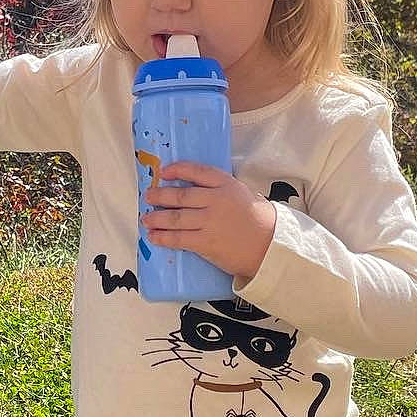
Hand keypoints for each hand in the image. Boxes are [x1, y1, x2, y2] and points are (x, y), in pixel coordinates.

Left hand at [144, 161, 275, 281]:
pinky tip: (154, 236)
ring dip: (157, 217)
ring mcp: (209, 222)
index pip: (198, 171)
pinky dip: (163, 237)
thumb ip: (220, 188)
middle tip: (148, 196)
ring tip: (146, 219)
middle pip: (181, 195)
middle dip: (160, 195)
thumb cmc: (257, 219)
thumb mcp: (242, 193)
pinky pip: (179, 238)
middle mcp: (216, 200)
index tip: (164, 172)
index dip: (178, 170)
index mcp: (226, 185)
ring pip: (176, 217)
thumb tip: (195, 185)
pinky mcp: (206, 242)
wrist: (270, 246)